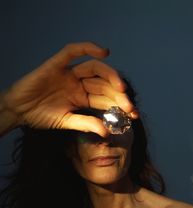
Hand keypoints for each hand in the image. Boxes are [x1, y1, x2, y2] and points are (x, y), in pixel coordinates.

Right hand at [2, 42, 136, 136]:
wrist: (17, 111)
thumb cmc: (39, 116)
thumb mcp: (65, 122)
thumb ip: (85, 123)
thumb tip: (106, 132)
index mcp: (82, 98)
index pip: (105, 99)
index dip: (119, 105)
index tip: (133, 115)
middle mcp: (78, 84)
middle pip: (103, 85)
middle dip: (118, 96)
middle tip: (129, 107)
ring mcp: (68, 74)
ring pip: (94, 69)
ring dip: (110, 76)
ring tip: (121, 88)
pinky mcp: (56, 65)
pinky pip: (72, 51)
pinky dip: (87, 48)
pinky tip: (104, 52)